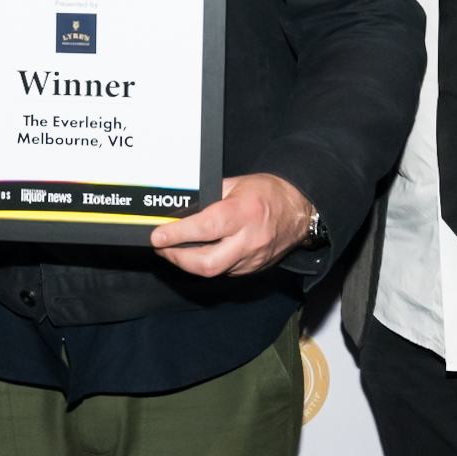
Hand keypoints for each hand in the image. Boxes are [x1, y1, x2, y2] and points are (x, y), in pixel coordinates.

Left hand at [148, 174, 312, 277]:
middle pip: (207, 263)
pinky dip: (207, 264)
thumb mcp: (236, 184)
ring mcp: (252, 259)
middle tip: (162, 247)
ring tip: (174, 250)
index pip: (206, 228)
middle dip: (177, 258)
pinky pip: (224, 272)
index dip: (178, 234)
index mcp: (244, 212)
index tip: (158, 235)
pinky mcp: (253, 270)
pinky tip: (197, 254)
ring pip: (213, 271)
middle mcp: (249, 240)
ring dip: (189, 263)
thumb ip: (209, 195)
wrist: (299, 211)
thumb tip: (181, 207)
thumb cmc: (268, 193)